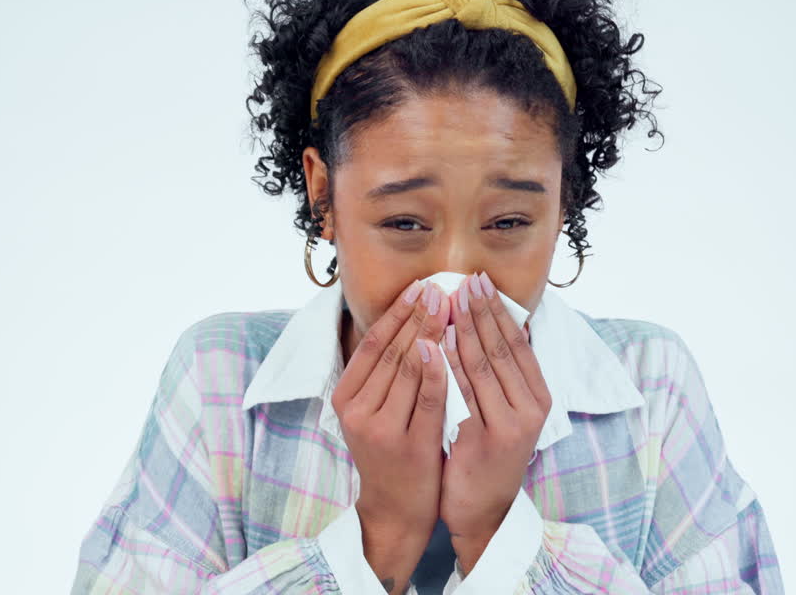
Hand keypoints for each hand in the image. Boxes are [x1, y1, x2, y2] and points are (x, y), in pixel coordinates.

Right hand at [331, 279, 450, 592]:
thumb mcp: (374, 410)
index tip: (420, 286)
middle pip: (392, 351)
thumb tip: (405, 319)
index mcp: (344, 397)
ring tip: (451, 305)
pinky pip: (427, 397)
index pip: (373, 343)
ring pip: (408, 369)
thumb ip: (384, 373)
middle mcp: (356, 410)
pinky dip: (439, 368)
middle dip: (418, 315)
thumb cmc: (390, 452)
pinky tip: (450, 345)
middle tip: (441, 286)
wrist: (395, 509)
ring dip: (431, 332)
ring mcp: (380, 428)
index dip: (397, 312)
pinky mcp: (408, 444)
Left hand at [438, 271, 551, 573]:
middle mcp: (530, 410)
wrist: (481, 512)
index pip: (518, 343)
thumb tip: (494, 323)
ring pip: (483, 367)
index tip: (480, 282)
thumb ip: (501, 376)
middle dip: (481, 311)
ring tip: (449, 301)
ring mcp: (508, 426)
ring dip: (465, 330)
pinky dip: (450, 364)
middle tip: (464, 280)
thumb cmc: (488, 455)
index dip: (499, 310)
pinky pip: (463, 393)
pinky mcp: (483, 440)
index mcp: (539, 398)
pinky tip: (438, 343)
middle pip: (502, 349)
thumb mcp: (505, 413)